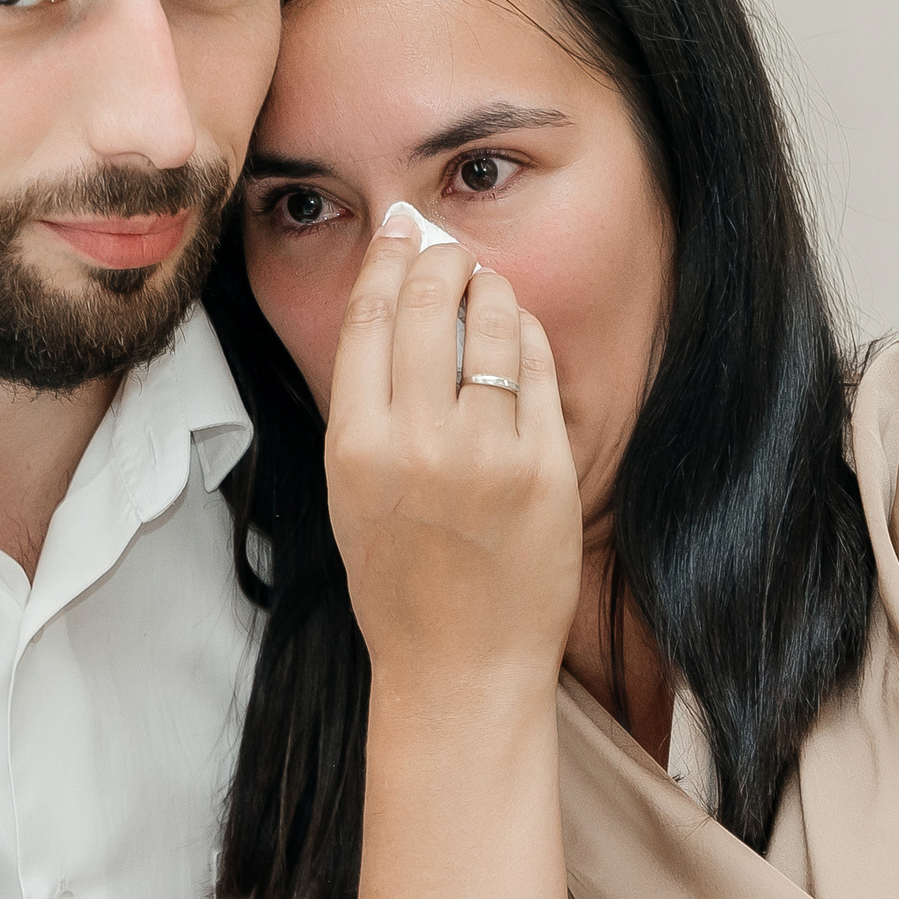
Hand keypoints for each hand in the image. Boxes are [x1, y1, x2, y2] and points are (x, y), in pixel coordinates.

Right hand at [326, 221, 582, 695]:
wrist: (459, 668)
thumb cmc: (400, 582)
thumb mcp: (352, 491)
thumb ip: (368, 404)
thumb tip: (394, 303)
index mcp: (355, 446)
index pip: (369, 318)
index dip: (388, 260)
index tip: (401, 230)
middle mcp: (418, 443)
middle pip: (430, 305)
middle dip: (442, 258)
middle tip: (449, 249)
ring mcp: (488, 455)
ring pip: (495, 325)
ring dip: (492, 288)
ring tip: (488, 285)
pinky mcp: (546, 470)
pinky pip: (541, 370)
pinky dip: (530, 337)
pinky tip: (522, 332)